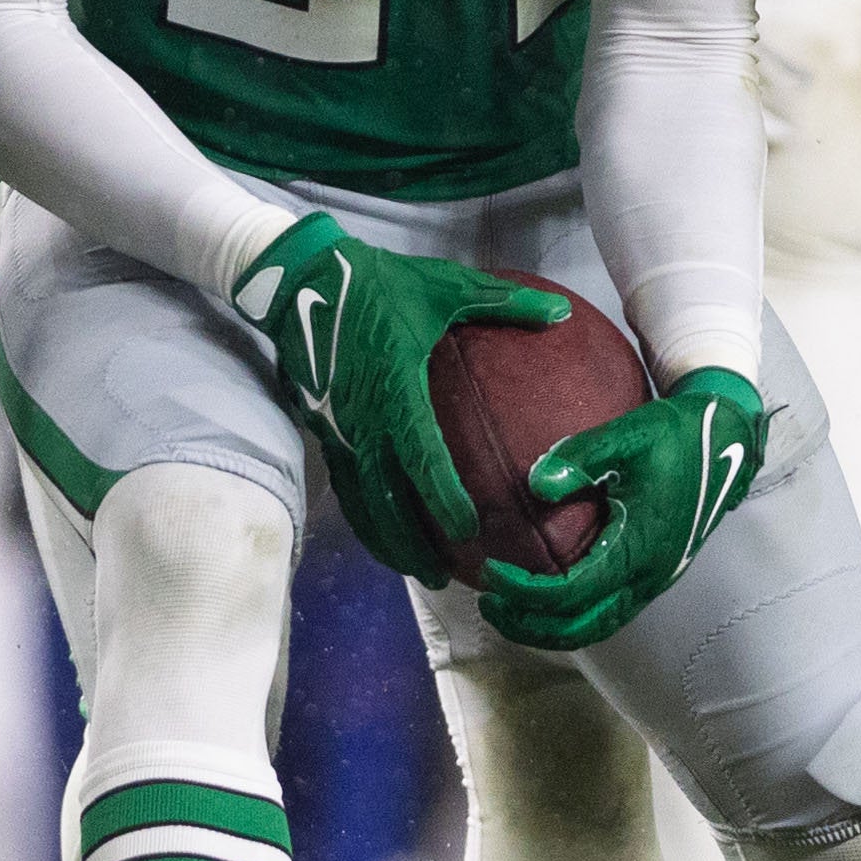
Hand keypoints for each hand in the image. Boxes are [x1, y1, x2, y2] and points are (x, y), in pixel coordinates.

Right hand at [235, 211, 568, 580]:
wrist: (301, 282)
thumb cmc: (377, 284)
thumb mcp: (442, 285)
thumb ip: (501, 301)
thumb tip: (559, 311)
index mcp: (396, 388)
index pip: (422, 455)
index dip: (443, 494)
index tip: (468, 529)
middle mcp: (364, 420)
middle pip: (386, 499)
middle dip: (412, 543)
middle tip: (444, 578)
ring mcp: (340, 430)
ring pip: (362, 502)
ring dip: (388, 542)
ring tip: (419, 573)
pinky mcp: (325, 431)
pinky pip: (346, 487)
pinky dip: (366, 520)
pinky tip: (386, 537)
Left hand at [509, 368, 766, 649]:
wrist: (731, 442)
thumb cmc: (678, 434)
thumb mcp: (628, 434)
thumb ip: (579, 456)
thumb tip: (535, 484)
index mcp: (639, 547)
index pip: (570, 593)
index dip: (524, 591)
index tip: (491, 570)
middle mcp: (649, 576)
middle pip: (580, 628)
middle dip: (529, 626)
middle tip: (488, 602)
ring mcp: (656, 581)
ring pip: (597, 628)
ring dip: (550, 629)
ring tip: (508, 609)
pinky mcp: (656, 576)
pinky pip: (610, 614)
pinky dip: (573, 618)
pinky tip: (547, 599)